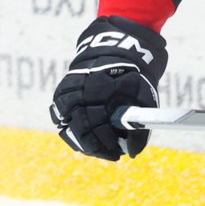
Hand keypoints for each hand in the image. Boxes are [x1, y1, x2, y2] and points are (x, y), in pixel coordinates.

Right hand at [50, 16, 167, 160]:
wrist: (114, 50)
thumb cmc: (132, 75)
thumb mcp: (144, 96)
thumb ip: (139, 126)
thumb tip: (133, 152)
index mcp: (98, 91)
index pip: (97, 126)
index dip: (107, 144)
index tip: (118, 153)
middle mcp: (77, 92)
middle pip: (80, 130)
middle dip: (97, 147)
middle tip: (112, 155)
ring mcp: (65, 93)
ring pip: (68, 128)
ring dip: (84, 142)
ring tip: (100, 149)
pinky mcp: (60, 94)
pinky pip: (61, 119)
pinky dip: (72, 132)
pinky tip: (86, 140)